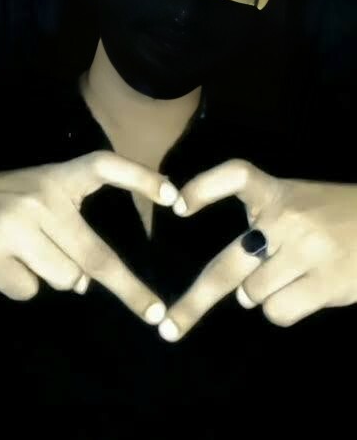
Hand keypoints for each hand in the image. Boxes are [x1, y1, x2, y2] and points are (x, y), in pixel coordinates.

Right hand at [0, 151, 177, 324]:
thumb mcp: (35, 200)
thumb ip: (66, 230)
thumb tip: (84, 282)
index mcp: (56, 176)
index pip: (104, 166)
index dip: (139, 177)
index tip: (174, 197)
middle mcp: (40, 197)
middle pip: (95, 253)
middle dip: (129, 289)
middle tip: (154, 314)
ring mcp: (15, 223)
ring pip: (62, 278)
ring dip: (49, 276)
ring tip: (18, 253)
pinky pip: (28, 290)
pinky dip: (18, 285)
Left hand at [157, 159, 356, 340]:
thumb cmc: (335, 216)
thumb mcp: (299, 201)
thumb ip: (265, 224)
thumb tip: (237, 290)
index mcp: (278, 191)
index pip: (236, 175)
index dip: (204, 188)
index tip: (177, 206)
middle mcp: (287, 218)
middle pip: (227, 267)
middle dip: (194, 303)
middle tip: (168, 327)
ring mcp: (306, 251)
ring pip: (253, 294)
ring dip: (262, 294)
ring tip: (292, 275)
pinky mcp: (326, 281)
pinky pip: (279, 312)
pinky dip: (283, 310)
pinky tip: (305, 291)